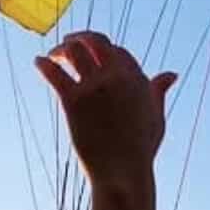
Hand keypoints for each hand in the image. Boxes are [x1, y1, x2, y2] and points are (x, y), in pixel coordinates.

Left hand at [34, 31, 177, 187]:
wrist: (123, 172)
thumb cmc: (140, 150)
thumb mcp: (155, 117)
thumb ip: (158, 92)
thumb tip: (171, 74)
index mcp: (137, 79)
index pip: (118, 51)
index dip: (104, 51)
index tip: (94, 58)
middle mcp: (116, 77)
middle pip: (95, 41)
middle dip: (81, 37)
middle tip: (69, 42)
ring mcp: (94, 87)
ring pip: (74, 51)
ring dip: (61, 48)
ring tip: (54, 54)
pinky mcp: (73, 100)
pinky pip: (54, 73)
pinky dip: (44, 64)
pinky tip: (39, 62)